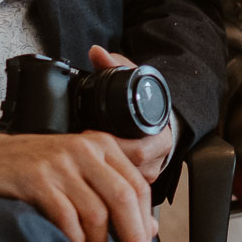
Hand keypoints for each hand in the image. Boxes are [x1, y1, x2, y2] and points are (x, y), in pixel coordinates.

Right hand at [0, 128, 157, 241]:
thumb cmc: (32, 166)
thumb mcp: (77, 167)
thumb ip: (111, 190)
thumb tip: (146, 228)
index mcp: (100, 145)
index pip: (137, 185)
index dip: (144, 221)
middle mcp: (83, 150)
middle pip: (123, 198)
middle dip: (134, 237)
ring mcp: (59, 164)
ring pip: (96, 211)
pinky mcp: (35, 179)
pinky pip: (66, 217)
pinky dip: (75, 240)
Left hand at [86, 46, 175, 185]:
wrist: (162, 118)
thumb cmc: (146, 101)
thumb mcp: (133, 79)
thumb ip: (115, 65)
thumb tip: (97, 52)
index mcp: (159, 133)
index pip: (139, 150)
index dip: (112, 147)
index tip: (89, 137)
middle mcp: (158, 156)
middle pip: (129, 171)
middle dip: (103, 164)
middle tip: (79, 153)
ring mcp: (152, 171)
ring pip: (127, 184)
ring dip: (104, 176)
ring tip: (80, 165)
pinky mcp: (143, 182)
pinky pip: (125, 188)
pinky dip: (108, 183)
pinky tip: (90, 178)